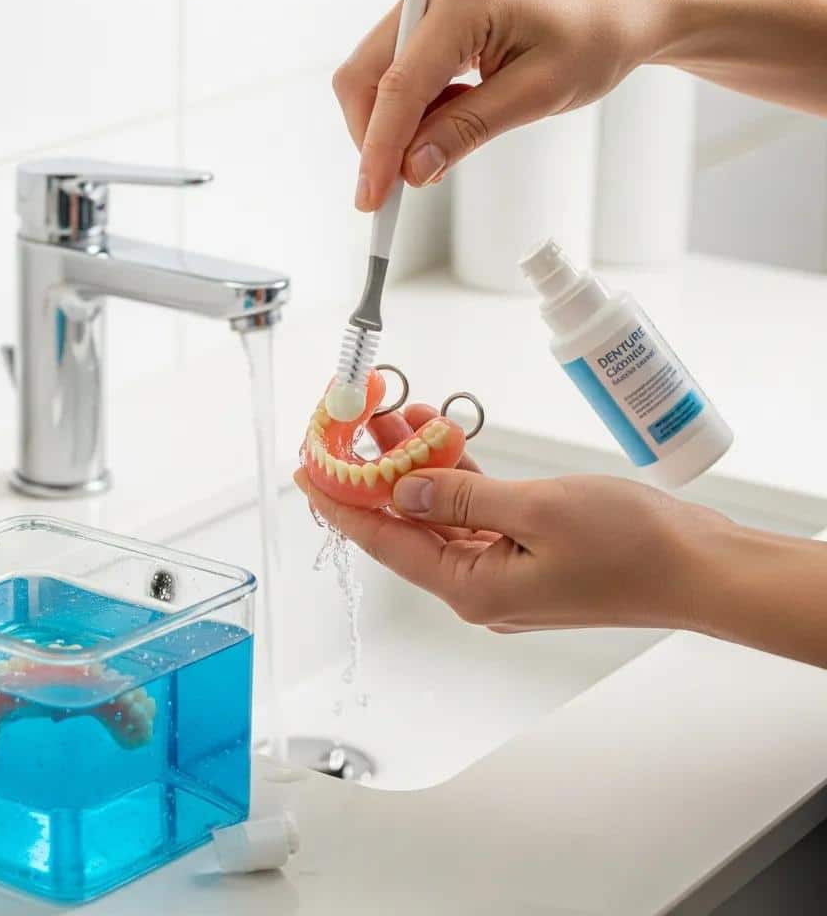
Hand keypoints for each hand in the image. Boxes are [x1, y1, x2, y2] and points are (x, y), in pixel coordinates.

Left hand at [295, 402, 734, 633]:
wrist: (700, 566)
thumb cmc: (631, 546)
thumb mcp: (536, 511)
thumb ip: (461, 497)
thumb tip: (402, 489)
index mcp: (472, 590)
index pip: (384, 543)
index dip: (340, 503)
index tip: (304, 470)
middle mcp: (479, 587)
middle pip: (406, 525)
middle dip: (375, 473)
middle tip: (347, 426)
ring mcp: (503, 570)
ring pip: (440, 511)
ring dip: (416, 464)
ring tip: (391, 413)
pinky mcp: (526, 551)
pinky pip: (475, 510)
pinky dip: (457, 473)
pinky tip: (441, 432)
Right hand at [335, 0, 674, 210]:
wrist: (620, 7)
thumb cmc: (593, 36)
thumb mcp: (536, 94)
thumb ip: (467, 131)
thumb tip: (412, 169)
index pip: (399, 87)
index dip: (378, 149)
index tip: (371, 199)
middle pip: (365, 77)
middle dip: (375, 138)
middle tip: (397, 188)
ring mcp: (427, 2)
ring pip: (374, 79)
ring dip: (394, 127)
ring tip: (443, 149)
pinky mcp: (430, 20)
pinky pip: (397, 75)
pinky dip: (411, 112)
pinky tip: (450, 120)